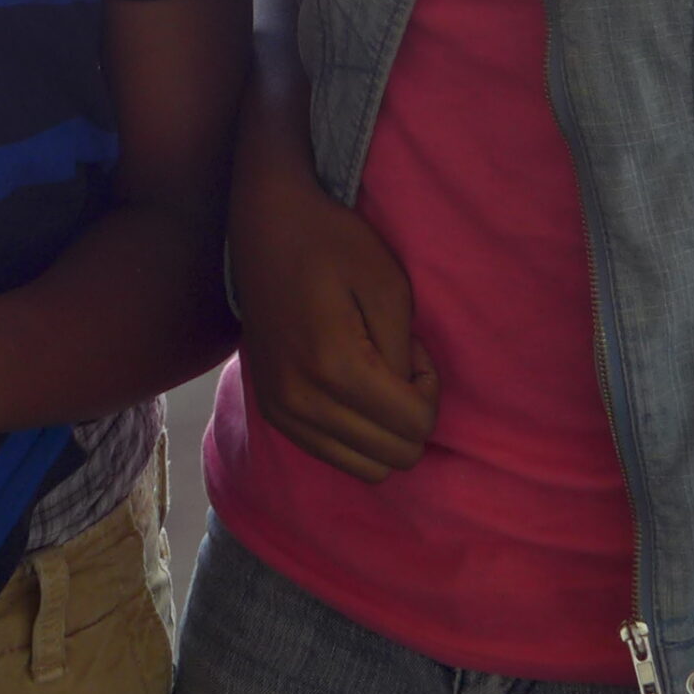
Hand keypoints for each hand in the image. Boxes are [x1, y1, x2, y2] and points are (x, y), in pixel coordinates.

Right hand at [231, 184, 437, 481]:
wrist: (264, 224)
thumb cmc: (331, 243)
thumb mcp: (387, 283)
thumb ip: (404, 352)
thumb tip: (404, 395)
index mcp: (334, 366)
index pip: (416, 424)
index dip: (429, 386)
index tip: (410, 344)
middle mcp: (301, 401)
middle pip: (395, 456)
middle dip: (411, 411)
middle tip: (395, 358)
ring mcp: (281, 410)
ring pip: (366, 468)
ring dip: (385, 429)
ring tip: (374, 375)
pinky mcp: (272, 410)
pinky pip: (332, 455)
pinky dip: (356, 436)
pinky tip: (350, 387)